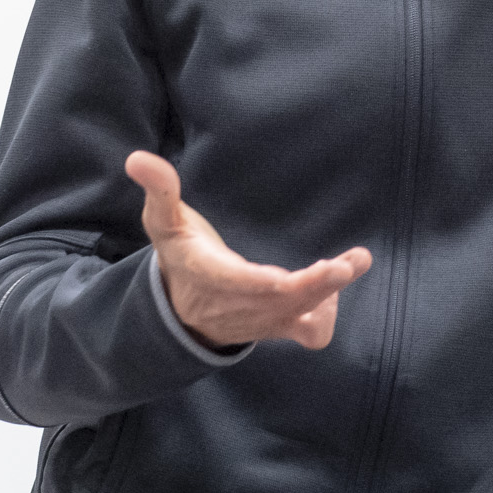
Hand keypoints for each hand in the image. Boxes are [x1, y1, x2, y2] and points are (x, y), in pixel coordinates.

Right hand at [126, 151, 369, 351]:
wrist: (183, 313)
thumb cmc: (180, 258)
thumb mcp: (163, 223)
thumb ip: (159, 191)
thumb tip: (137, 159)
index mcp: (209, 274)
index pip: (233, 282)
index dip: (256, 283)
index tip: (280, 279)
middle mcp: (240, 303)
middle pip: (280, 302)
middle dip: (315, 285)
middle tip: (345, 264)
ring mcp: (264, 319)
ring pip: (302, 316)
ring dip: (330, 293)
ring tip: (355, 261)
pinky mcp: (281, 326)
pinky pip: (311, 333)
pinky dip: (325, 316)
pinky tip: (331, 291)